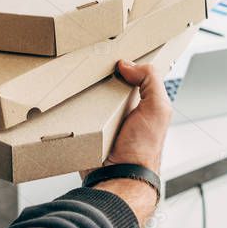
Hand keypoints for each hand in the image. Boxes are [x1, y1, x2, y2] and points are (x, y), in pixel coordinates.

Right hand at [79, 60, 168, 225]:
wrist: (119, 178)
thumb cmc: (142, 150)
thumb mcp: (158, 109)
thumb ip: (151, 81)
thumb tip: (127, 64)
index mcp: (140, 102)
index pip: (131, 74)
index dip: (124, 62)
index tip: (111, 49)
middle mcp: (121, 109)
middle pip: (105, 82)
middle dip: (97, 74)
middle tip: (88, 63)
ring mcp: (101, 119)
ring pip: (87, 96)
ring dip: (81, 90)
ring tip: (75, 79)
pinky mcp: (85, 129)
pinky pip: (75, 113)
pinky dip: (71, 107)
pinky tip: (68, 99)